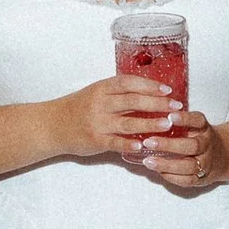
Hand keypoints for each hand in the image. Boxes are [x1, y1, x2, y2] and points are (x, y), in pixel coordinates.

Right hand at [48, 74, 181, 159]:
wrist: (52, 125)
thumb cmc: (79, 108)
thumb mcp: (97, 94)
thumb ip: (119, 93)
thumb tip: (150, 93)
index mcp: (103, 88)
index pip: (129, 83)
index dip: (150, 85)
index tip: (168, 90)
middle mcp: (101, 103)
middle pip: (133, 101)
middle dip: (157, 103)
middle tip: (176, 107)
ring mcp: (98, 122)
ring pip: (128, 122)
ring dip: (150, 123)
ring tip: (168, 125)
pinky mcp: (95, 139)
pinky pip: (115, 141)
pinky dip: (129, 143)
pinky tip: (143, 145)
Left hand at [132, 108, 220, 188]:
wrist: (222, 156)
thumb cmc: (198, 137)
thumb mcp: (194, 126)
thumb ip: (177, 123)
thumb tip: (148, 117)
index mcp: (205, 129)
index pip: (198, 121)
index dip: (185, 119)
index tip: (170, 116)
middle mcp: (207, 145)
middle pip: (192, 146)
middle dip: (169, 145)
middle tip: (149, 142)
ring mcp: (206, 163)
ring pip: (189, 166)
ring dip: (167, 164)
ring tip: (148, 161)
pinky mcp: (202, 179)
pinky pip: (187, 180)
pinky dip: (171, 177)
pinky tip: (158, 172)